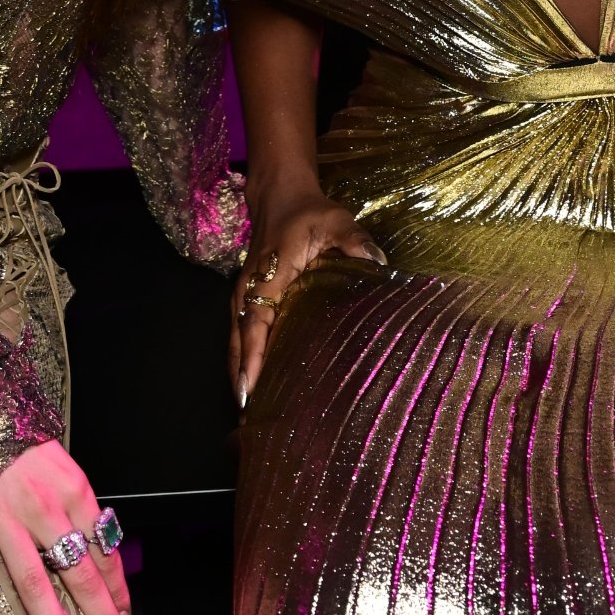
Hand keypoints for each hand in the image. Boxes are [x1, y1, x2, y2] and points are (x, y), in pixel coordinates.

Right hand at [0, 438, 130, 614]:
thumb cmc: (23, 447)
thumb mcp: (64, 471)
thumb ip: (79, 513)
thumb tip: (101, 558)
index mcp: (75, 493)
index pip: (106, 552)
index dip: (118, 592)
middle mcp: (45, 509)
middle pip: (81, 575)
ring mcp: (3, 520)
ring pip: (35, 584)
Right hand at [233, 185, 384, 404]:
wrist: (280, 194)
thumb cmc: (309, 211)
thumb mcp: (336, 220)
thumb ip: (355, 240)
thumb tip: (377, 263)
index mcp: (268, 275)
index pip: (256, 321)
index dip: (253, 356)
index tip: (250, 389)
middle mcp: (249, 289)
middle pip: (239, 341)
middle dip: (241, 379)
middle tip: (249, 419)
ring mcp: (244, 294)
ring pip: (236, 341)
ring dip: (240, 375)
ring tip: (248, 413)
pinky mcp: (247, 298)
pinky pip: (241, 335)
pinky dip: (243, 361)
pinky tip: (252, 384)